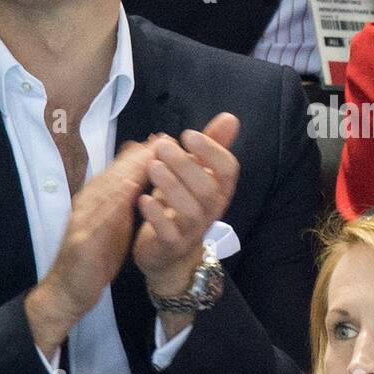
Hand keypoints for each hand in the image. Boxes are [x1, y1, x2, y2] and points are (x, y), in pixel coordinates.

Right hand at [25, 141, 157, 356]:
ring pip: (107, 189)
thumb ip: (125, 198)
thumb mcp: (114, 222)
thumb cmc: (95, 254)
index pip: (121, 170)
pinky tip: (129, 189)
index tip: (166, 139)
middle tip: (164, 139)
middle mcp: (88, 203)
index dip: (142, 154)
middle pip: (115, 173)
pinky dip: (114, 201)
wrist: (69, 289)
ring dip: (129, 170)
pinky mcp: (82, 240)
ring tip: (151, 155)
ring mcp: (82, 220)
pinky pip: (100, 217)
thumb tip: (140, 172)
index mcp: (97, 198)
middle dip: (140, 155)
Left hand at [132, 112, 239, 295]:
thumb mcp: (196, 174)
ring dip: (171, 186)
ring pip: (190, 210)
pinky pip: (168, 232)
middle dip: (186, 165)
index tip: (188, 134)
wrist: (168, 256)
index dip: (212, 150)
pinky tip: (143, 198)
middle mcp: (211, 210)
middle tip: (163, 147)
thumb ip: (211, 147)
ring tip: (153, 167)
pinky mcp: (172, 246)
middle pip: (208, 188)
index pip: (228, 169)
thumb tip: (231, 118)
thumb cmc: (181, 207)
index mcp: (219, 190)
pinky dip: (156, 214)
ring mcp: (192, 230)